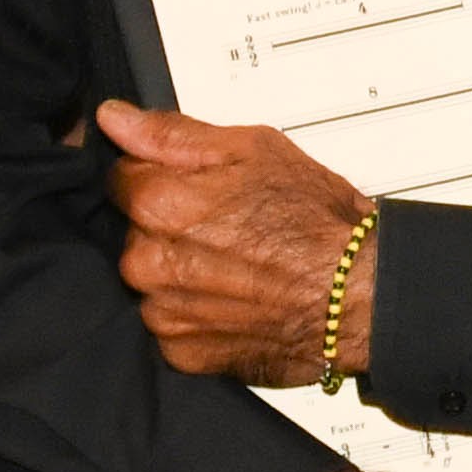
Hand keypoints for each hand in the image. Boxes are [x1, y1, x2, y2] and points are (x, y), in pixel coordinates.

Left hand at [101, 99, 380, 379]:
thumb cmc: (315, 225)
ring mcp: (163, 312)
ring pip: (154, 280)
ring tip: (238, 267)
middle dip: (173, 228)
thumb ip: (173, 135)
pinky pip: (173, 324)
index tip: (196, 187)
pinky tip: (236, 300)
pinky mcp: (183, 352)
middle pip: (138, 233)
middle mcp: (148, 263)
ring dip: (182, 273)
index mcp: (158, 205)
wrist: (355, 298)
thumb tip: (116, 119)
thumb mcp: (253, 150)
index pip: (123, 179)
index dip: (162, 177)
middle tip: (230, 227)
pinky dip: (197, 314)